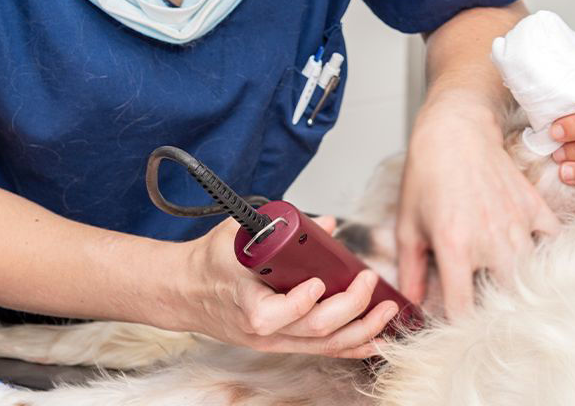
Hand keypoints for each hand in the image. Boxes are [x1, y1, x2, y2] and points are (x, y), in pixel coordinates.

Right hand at [171, 215, 398, 357]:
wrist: (186, 291)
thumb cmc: (211, 261)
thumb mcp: (236, 234)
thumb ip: (276, 225)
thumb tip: (326, 224)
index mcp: (244, 301)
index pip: (273, 314)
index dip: (300, 302)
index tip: (319, 282)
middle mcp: (261, 329)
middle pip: (311, 330)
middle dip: (349, 308)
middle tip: (369, 279)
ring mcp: (274, 341)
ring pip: (324, 346)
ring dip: (362, 329)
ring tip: (389, 310)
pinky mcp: (283, 344)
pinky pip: (324, 351)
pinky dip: (354, 346)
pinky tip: (378, 339)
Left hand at [396, 91, 559, 319]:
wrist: (454, 131)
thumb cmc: (426, 174)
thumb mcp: (407, 223)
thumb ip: (410, 268)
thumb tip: (411, 303)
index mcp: (454, 246)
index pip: (464, 308)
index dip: (459, 323)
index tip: (456, 320)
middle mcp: (489, 240)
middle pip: (506, 300)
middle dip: (495, 309)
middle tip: (482, 300)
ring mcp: (516, 224)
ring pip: (531, 276)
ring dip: (519, 283)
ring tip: (500, 277)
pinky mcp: (534, 208)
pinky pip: (553, 244)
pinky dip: (545, 253)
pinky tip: (527, 251)